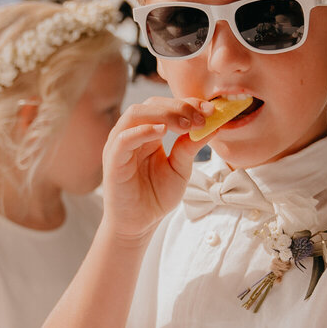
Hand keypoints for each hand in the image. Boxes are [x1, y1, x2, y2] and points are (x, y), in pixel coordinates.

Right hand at [101, 97, 207, 241]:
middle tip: (201, 117)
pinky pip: (123, 139)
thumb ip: (190, 146)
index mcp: (148, 133)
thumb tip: (213, 125)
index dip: (188, 103)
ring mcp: (120, 145)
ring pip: (136, 114)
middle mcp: (132, 134)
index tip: (211, 110)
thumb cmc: (156, 196)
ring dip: (164, 114)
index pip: (165, 106)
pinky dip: (142, 131)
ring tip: (187, 124)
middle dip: (179, 106)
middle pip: (151, 104)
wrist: (139, 224)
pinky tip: (162, 131)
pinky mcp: (113, 160)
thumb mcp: (180, 168)